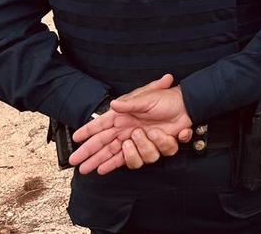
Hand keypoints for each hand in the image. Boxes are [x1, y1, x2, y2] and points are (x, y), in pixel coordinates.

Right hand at [70, 75, 192, 174]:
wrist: (186, 106)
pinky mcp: (149, 147)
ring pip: (120, 156)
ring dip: (124, 152)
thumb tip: (113, 105)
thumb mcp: (147, 97)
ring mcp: (137, 140)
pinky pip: (140, 159)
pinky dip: (132, 159)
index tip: (75, 139)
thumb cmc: (166, 99)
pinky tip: (114, 163)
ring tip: (132, 140)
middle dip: (89, 155)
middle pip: (104, 146)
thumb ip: (130, 104)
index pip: (101, 127)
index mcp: (123, 117)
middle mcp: (127, 130)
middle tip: (77, 163)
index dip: (87, 133)